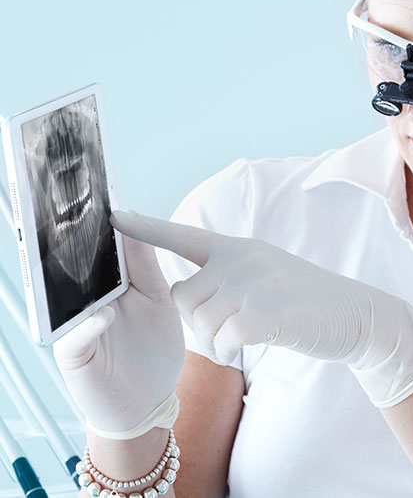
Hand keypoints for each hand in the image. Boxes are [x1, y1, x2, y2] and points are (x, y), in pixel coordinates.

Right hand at [52, 231, 184, 434]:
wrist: (149, 400)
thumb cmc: (154, 348)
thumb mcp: (158, 302)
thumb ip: (146, 268)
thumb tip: (134, 226)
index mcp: (110, 287)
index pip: (102, 254)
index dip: (104, 230)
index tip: (107, 199)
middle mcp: (87, 303)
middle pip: (78, 271)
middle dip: (80, 247)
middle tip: (86, 218)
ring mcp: (77, 328)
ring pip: (67, 300)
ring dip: (78, 283)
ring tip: (91, 262)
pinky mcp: (73, 356)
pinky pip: (74, 338)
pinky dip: (88, 327)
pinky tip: (104, 316)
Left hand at [110, 211, 412, 406]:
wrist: (359, 316)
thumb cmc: (309, 305)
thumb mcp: (268, 276)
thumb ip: (229, 279)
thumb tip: (187, 300)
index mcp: (238, 248)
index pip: (183, 237)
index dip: (147, 229)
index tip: (114, 216)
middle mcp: (241, 260)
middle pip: (183, 302)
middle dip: (201, 325)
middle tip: (239, 328)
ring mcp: (252, 283)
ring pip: (200, 325)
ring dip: (219, 341)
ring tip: (255, 332)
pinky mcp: (263, 312)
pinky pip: (222, 341)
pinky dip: (235, 350)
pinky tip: (262, 340)